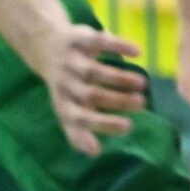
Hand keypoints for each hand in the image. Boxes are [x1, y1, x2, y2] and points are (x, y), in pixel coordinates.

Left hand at [34, 23, 147, 155]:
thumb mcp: (68, 109)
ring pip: (96, 71)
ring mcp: (72, 60)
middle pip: (91, 95)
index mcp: (63, 103)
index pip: (79, 118)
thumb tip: (94, 152)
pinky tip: (137, 52)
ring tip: (143, 83)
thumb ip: (79, 132)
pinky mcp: (79, 38)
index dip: (103, 124)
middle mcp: (65, 83)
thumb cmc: (66, 85)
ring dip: (121, 78)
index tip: (128, 126)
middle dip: (118, 100)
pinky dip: (119, 46)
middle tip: (141, 103)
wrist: (46, 46)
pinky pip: (99, 42)